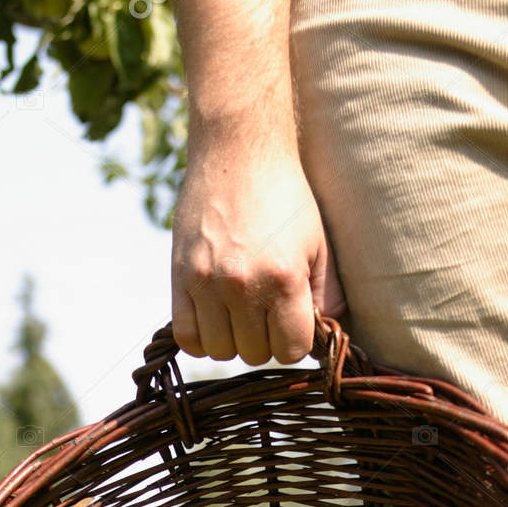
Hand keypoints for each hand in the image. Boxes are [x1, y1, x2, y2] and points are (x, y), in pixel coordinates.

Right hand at [171, 149, 346, 365]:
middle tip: (265, 311)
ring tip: (239, 312)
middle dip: (264, 339)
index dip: (294, 341)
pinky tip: (213, 318)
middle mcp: (243, 285)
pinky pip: (187, 338)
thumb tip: (326, 336)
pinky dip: (201, 338)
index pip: (290, 350)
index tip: (290, 322)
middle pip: (255, 353)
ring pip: (221, 351)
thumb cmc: (286, 197)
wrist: (237, 152)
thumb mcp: (318, 244)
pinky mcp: (180, 277)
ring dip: (233, 340)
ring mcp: (207, 283)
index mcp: (284, 278)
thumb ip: (327, 295)